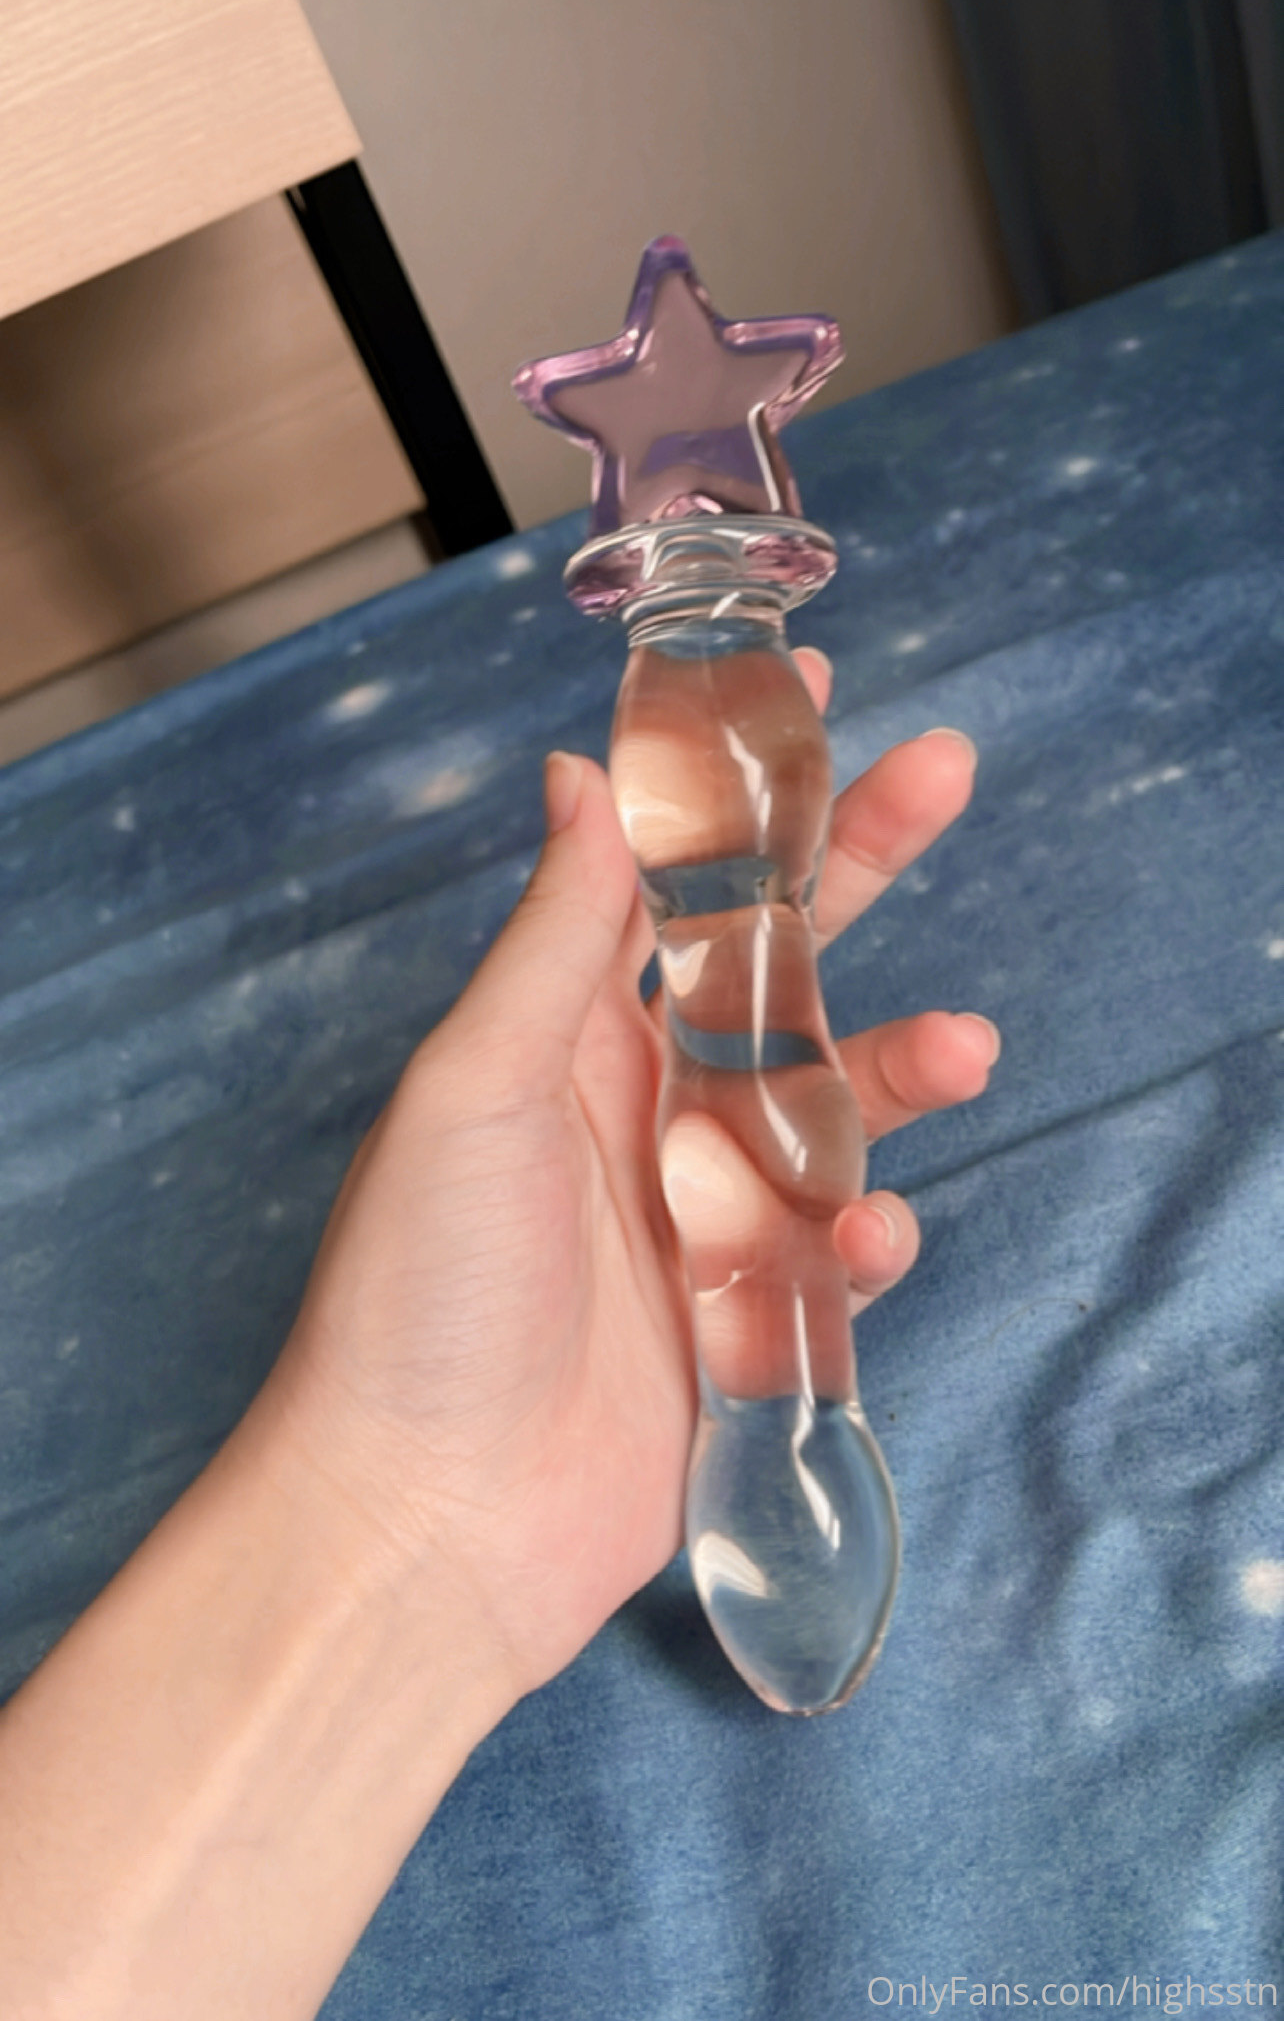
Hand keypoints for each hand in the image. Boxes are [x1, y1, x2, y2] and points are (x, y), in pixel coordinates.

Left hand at [267, 651, 998, 1703]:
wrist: (423, 1520)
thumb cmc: (414, 1291)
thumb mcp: (477, 1088)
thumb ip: (554, 940)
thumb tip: (580, 774)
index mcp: (565, 1037)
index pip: (671, 884)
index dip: (738, 793)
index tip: (802, 698)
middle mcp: (637, 1107)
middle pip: (775, 962)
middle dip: (859, 870)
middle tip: (944, 776)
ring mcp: (695, 1209)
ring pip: (830, 1106)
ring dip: (899, 1069)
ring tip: (966, 1048)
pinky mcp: (740, 1314)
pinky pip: (832, 1250)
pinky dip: (862, 1235)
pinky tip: (861, 1239)